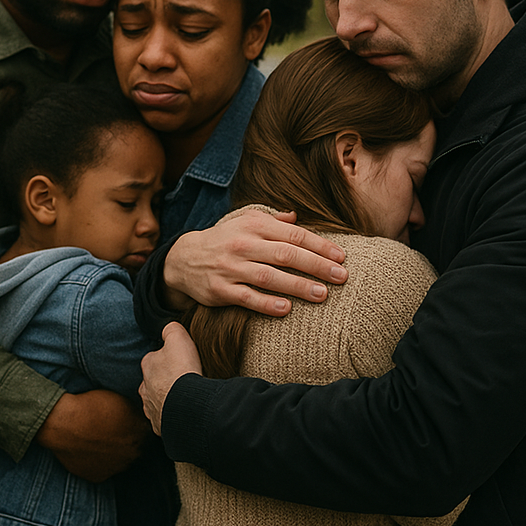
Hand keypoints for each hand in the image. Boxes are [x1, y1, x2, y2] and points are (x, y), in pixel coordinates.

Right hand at [35, 389, 148, 482]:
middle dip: (129, 442)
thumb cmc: (91, 407)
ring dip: (115, 454)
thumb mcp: (120, 400)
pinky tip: (90, 450)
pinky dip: (99, 462)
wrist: (63, 423)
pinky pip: (102, 470)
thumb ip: (136, 412)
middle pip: (136, 450)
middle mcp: (131, 456)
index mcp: (140, 435)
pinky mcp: (97, 477)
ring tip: (100, 440)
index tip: (130, 422)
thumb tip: (141, 418)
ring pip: (120, 462)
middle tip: (114, 431)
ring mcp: (115, 469)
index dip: (138, 427)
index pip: (147, 433)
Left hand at [140, 322, 202, 434]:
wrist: (187, 406)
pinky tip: (183, 414)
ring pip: (157, 401)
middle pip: (153, 382)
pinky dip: (172, 417)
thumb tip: (167, 326)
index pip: (153, 358)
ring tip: (184, 399)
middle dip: (165, 382)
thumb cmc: (182, 371)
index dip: (166, 358)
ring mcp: (151, 408)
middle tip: (182, 382)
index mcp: (147, 365)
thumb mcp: (178, 338)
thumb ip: (170, 329)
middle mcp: (144, 388)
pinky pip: (165, 420)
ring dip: (168, 400)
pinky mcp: (159, 425)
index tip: (178, 361)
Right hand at [162, 210, 346, 314]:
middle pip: (285, 254)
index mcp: (253, 226)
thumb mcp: (245, 221)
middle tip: (341, 277)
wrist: (183, 258)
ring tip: (322, 294)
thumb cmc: (224, 240)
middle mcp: (242, 245)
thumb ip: (272, 220)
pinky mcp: (220, 290)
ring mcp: (230, 268)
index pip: (293, 235)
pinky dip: (266, 303)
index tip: (341, 257)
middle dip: (316, 265)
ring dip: (297, 286)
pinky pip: (246, 297)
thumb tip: (297, 217)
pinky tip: (286, 308)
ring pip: (269, 277)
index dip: (320, 245)